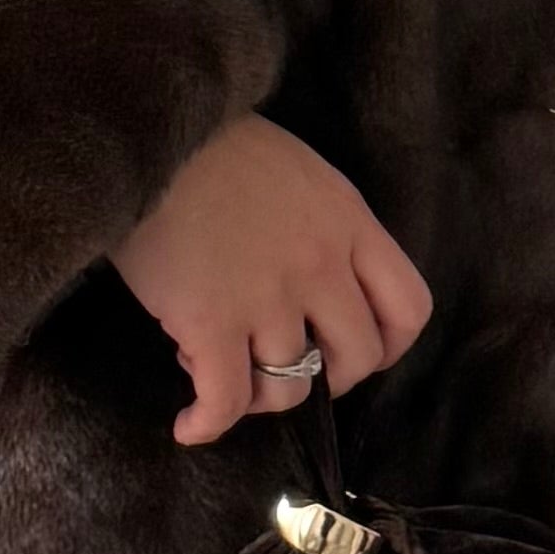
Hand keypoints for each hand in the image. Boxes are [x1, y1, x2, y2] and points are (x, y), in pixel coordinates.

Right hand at [110, 111, 435, 450]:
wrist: (146, 128)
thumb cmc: (210, 145)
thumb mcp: (297, 173)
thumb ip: (322, 228)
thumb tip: (310, 292)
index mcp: (348, 223)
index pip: (407, 307)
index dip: (388, 346)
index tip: (355, 353)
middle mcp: (320, 265)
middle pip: (358, 357)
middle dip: (327, 379)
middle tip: (288, 372)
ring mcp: (268, 297)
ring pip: (290, 388)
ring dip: (257, 396)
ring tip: (220, 371)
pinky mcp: (211, 321)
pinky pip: (225, 399)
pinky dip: (207, 423)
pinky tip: (190, 425)